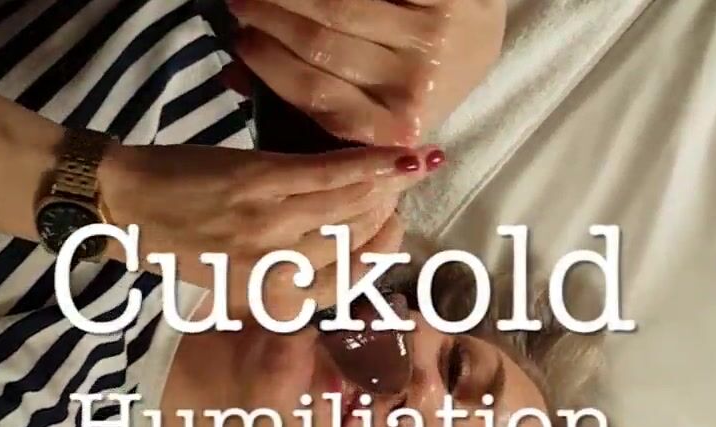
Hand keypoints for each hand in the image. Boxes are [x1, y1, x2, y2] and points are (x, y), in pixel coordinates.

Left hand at [99, 142, 437, 314]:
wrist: (123, 206)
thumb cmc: (175, 246)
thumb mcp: (228, 283)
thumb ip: (277, 282)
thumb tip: (331, 272)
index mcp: (266, 301)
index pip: (346, 283)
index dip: (380, 255)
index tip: (393, 229)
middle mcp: (274, 270)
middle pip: (354, 244)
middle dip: (386, 217)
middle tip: (397, 194)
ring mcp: (270, 224)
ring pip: (351, 207)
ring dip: (384, 186)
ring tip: (400, 170)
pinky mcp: (261, 182)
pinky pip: (330, 174)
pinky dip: (369, 163)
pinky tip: (399, 155)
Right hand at [226, 0, 505, 145]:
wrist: (481, 37)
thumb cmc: (414, 74)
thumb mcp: (373, 98)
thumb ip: (307, 96)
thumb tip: (234, 78)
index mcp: (397, 126)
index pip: (319, 97)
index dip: (272, 67)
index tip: (241, 43)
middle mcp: (417, 86)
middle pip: (322, 47)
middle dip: (270, 21)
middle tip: (240, 5)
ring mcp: (433, 37)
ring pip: (340, 8)